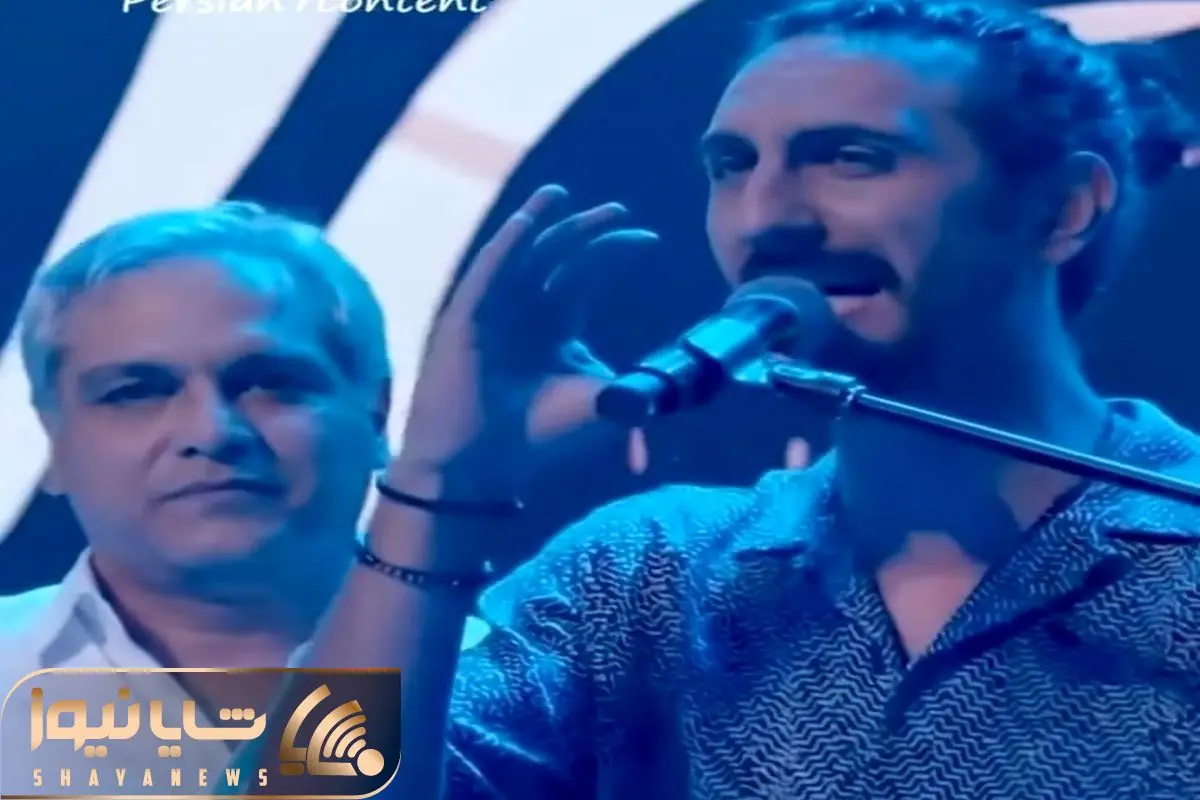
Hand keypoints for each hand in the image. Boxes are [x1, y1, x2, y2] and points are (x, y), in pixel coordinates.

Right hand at [393, 184, 657, 497]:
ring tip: (561, 194)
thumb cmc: (536, 436)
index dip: (614, 253)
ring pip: (520, 253)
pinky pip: (486, 272)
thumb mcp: (600, 407)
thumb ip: (637, 398)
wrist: (483, 463)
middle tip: (619, 211)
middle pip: (558, 256)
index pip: (586, 274)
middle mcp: (526, 311)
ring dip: (539, 221)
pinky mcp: (465, 317)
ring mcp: (495, 311)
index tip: (650, 240)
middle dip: (587, 230)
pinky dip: (505, 246)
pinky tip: (525, 223)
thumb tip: (675, 397)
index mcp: (556, 326)